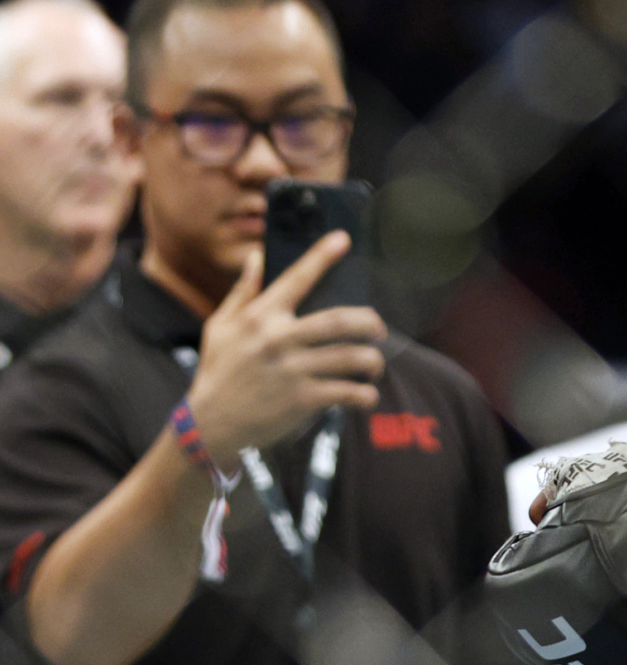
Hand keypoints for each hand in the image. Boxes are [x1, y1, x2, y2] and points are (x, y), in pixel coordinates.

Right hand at [187, 233, 385, 464]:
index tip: (344, 239)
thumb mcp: (220, 327)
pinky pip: (345, 392)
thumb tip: (256, 255)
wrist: (208, 425)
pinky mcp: (301, 400)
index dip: (322, 256)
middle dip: (369, 322)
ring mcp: (293, 371)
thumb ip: (243, 291)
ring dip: (372, 360)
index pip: (297, 279)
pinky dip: (364, 394)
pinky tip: (367, 395)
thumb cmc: (217, 372)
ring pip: (349, 358)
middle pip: (339, 321)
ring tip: (376, 364)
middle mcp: (280, 339)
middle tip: (379, 329)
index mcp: (261, 317)